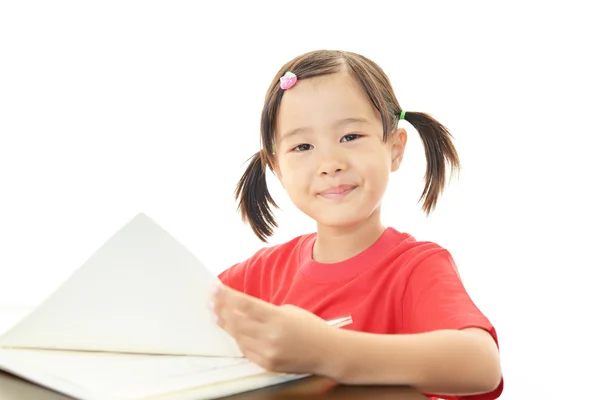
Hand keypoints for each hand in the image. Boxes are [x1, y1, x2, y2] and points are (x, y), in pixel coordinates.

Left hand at [210, 283, 336, 375]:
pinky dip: (238, 338)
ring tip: (216, 313)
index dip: (226, 295)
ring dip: (225, 323)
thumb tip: (239, 308)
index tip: (214, 287)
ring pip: (237, 336)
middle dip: (220, 308)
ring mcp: (268, 352)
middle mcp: (271, 336)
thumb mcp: (289, 311)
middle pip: (236, 320)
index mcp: (277, 318)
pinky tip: (232, 330)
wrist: (328, 353)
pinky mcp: (267, 364)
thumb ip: (264, 311)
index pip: (244, 304)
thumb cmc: (310, 327)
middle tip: (211, 300)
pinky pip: (245, 350)